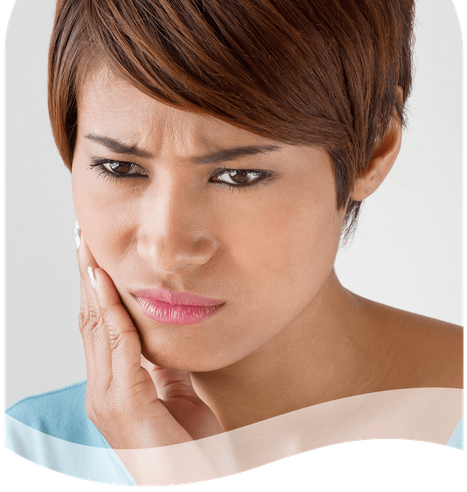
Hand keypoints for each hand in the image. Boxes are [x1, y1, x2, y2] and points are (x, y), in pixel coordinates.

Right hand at [76, 226, 222, 453]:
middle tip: (83, 238)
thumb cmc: (189, 449)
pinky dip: (111, 310)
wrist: (192, 488)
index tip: (93, 255)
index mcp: (113, 387)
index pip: (99, 327)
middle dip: (86, 277)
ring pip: (97, 326)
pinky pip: (118, 345)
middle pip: (90, 320)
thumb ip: (163, 363)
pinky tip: (107, 283)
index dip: (93, 288)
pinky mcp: (124, 404)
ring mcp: (108, 399)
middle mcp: (102, 390)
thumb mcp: (177, 393)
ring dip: (92, 284)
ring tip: (88, 248)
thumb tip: (161, 330)